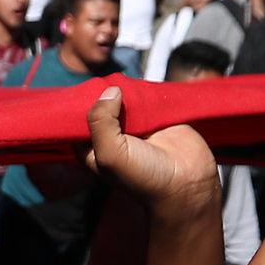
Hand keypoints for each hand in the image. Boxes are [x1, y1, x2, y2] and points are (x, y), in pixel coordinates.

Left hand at [84, 87, 217, 216]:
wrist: (186, 183)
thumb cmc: (144, 177)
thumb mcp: (110, 153)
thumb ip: (101, 121)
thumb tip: (110, 91)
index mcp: (93, 148)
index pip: (77, 121)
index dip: (78, 106)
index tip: (82, 89)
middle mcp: (111, 135)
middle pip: (101, 105)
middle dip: (103, 94)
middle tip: (108, 81)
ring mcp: (134, 125)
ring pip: (124, 98)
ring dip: (127, 92)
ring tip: (128, 86)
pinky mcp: (156, 117)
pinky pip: (147, 97)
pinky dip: (146, 91)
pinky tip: (144, 87)